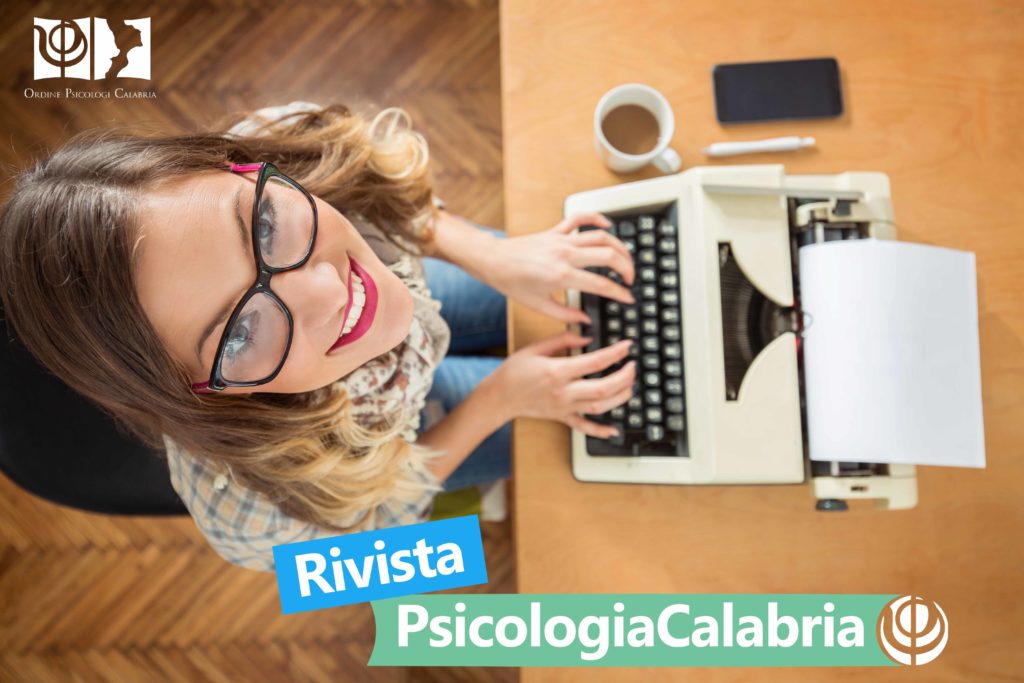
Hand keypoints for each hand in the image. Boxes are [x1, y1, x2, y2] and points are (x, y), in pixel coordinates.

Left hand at [480, 212, 635, 323]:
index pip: (601, 284)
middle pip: (609, 256)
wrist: (494, 260)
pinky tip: (608, 225)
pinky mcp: (556, 231)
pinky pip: (581, 218)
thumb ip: (566, 316)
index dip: (620, 293)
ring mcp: (562, 239)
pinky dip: (597, 218)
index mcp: (562, 276)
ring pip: (601, 236)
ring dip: (619, 246)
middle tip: (630, 280)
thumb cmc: (512, 283)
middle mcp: (566, 254)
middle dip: (627, 268)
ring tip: (626, 259)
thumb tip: (585, 321)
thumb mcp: (539, 306)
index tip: (628, 298)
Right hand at [488, 331, 635, 437]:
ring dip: (620, 398)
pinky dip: (601, 431)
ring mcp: (564, 407)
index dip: (616, 352)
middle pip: (603, 387)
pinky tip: (614, 430)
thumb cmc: (514, 371)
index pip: (596, 361)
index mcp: (558, 371)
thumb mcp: (536, 347)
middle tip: (633, 367)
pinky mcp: (562, 417)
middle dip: (624, 377)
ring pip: (600, 406)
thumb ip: (563, 339)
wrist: (499, 396)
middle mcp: (564, 391)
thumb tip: (586, 337)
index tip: (626, 346)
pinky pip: (584, 427)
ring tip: (630, 387)